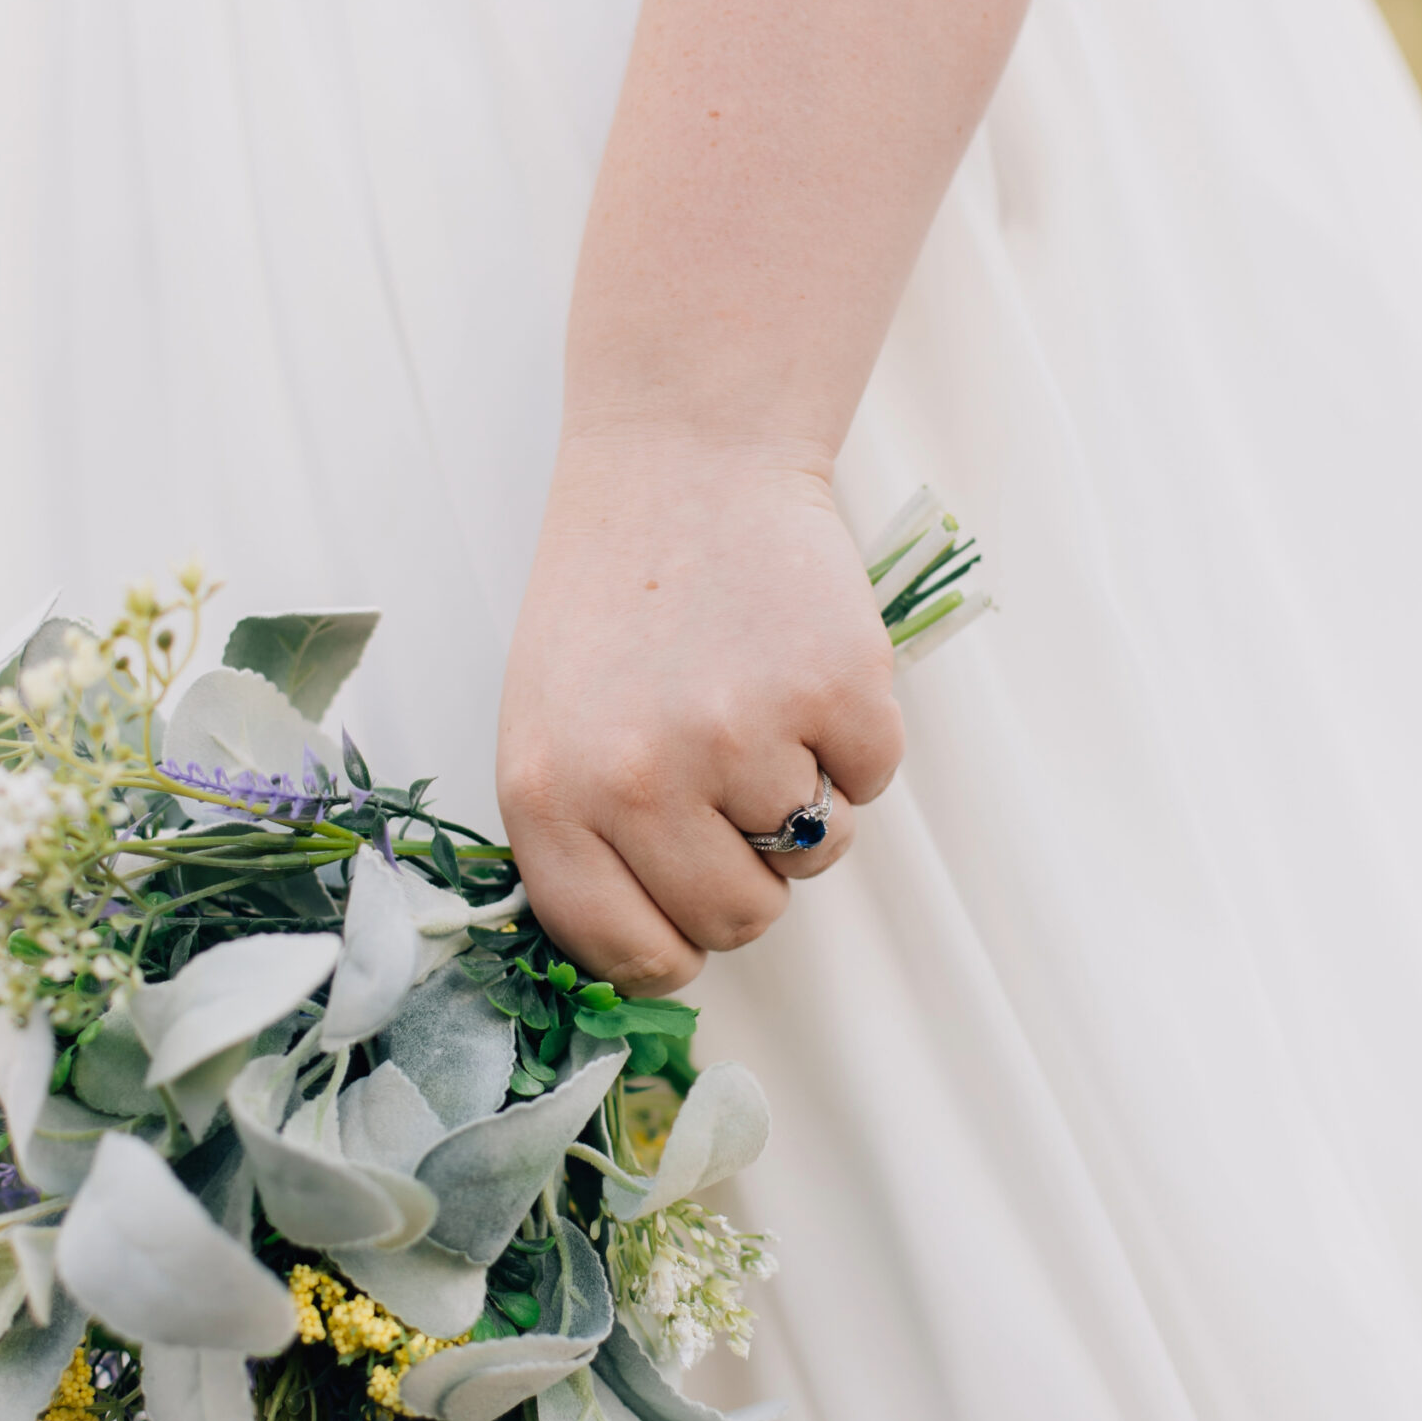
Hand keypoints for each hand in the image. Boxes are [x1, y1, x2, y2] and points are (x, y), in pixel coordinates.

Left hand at [497, 435, 904, 991]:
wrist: (686, 461)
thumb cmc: (615, 602)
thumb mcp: (550, 726)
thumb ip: (584, 842)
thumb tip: (647, 959)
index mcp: (549, 799)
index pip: (627, 955)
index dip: (672, 949)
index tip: (686, 919)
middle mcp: (637, 782)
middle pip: (737, 920)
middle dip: (750, 873)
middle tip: (731, 784)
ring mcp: (740, 738)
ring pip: (813, 856)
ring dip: (804, 797)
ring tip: (759, 704)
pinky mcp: (835, 693)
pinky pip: (872, 784)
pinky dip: (855, 741)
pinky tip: (802, 667)